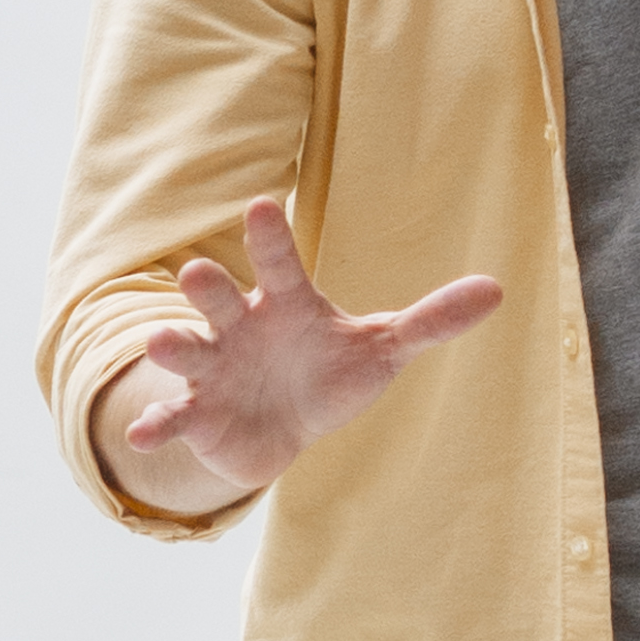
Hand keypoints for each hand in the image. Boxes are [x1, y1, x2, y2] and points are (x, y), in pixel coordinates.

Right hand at [99, 195, 504, 511]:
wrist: (283, 431)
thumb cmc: (330, 374)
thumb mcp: (382, 347)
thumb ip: (431, 320)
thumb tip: (498, 289)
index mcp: (284, 303)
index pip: (278, 263)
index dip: (269, 236)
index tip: (262, 205)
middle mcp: (239, 327)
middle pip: (219, 298)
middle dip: (207, 287)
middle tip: (197, 272)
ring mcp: (212, 369)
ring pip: (186, 349)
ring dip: (172, 344)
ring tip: (162, 342)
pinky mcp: (197, 415)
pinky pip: (173, 416)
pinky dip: (155, 423)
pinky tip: (141, 436)